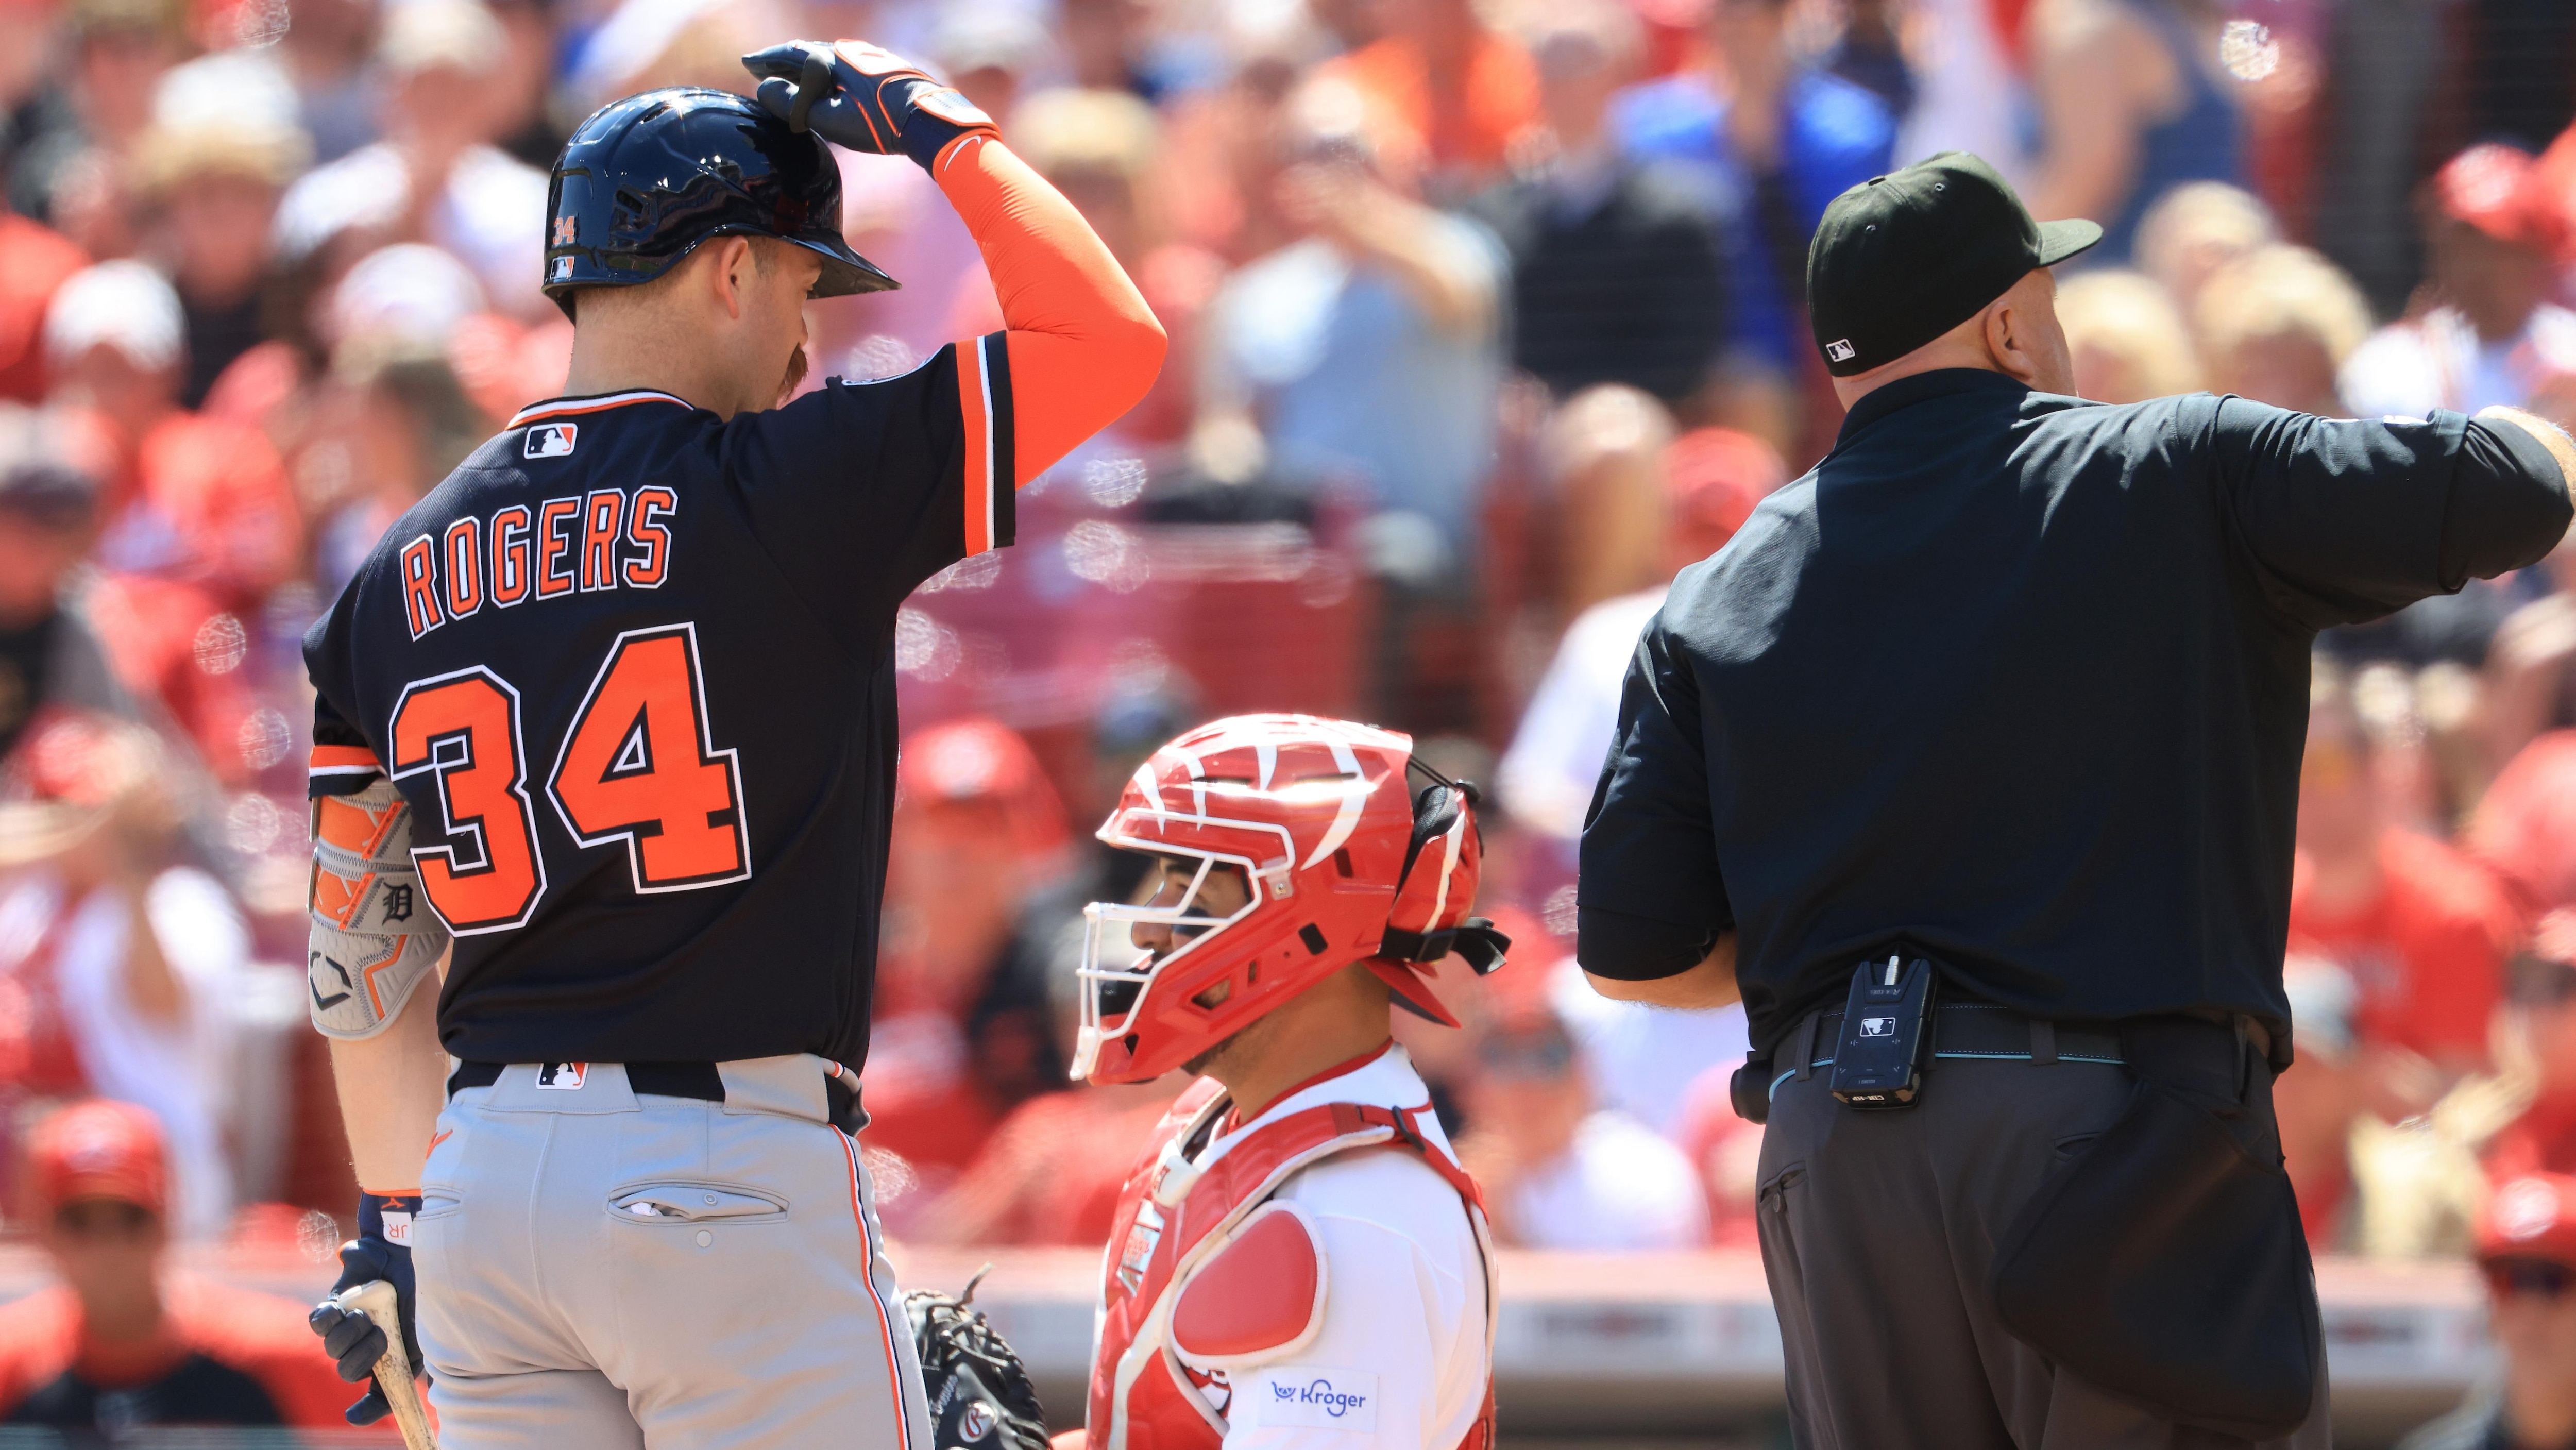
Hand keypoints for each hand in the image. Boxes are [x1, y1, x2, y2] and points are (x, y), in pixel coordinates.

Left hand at [307, 1192, 421, 1425]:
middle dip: (361, 1360)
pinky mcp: (336, 1302)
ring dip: (348, 1339)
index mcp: (395, 1355)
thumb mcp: (436, 1329)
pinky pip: (318, 1323)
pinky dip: (327, 1321)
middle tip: (381, 1338)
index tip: (353, 1416)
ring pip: (332, 1350)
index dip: (367, 1409)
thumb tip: (435, 1387)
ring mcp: (351, 1324)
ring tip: (364, 1318)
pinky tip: (341, 1312)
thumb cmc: (431, 1286)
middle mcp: (370, 1343)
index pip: (378, 1392)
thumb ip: (435, 1360)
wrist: (416, 1247)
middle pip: (349, 1372)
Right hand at [740, 40, 995, 170]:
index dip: (767, 61)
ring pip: (827, 60)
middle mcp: (848, 53)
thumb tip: (765, 89)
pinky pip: (843, 67)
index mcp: (831, 60)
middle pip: (807, 54)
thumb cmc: (878, 123)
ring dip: (805, 68)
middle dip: (783, 63)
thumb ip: (794, 105)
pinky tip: (828, 85)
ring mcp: (867, 59)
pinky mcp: (882, 71)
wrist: (925, 118)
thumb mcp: (829, 118)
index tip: (748, 65)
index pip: (790, 55)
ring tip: (790, 79)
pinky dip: (826, 73)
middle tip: (763, 71)